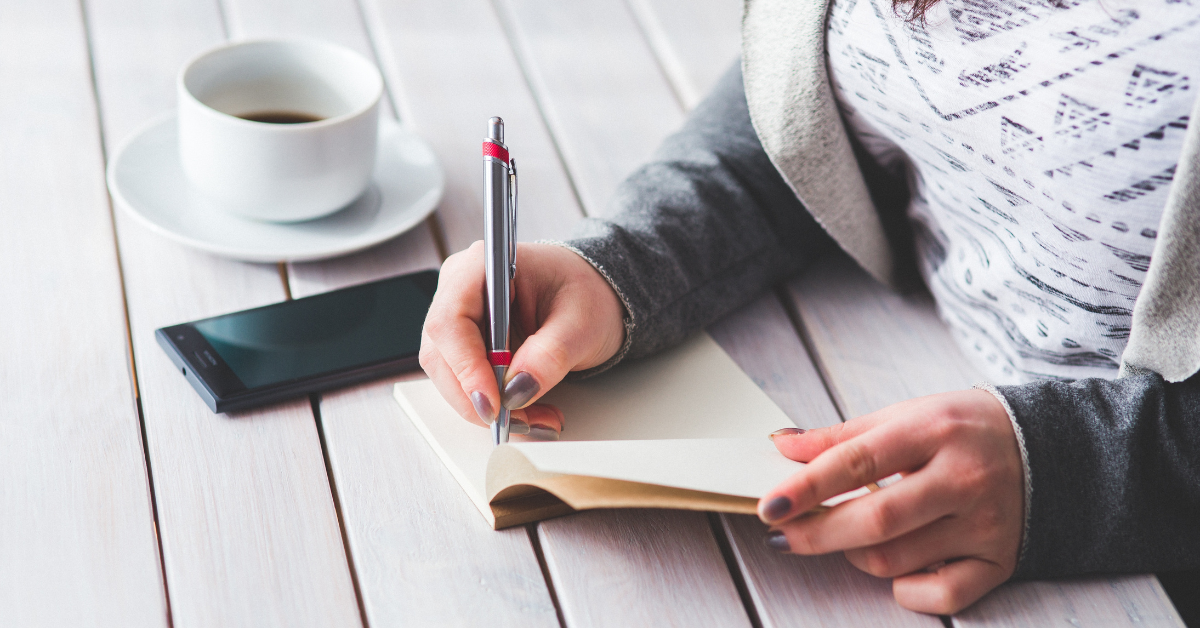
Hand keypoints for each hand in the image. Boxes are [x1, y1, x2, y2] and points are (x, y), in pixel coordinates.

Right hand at [419, 242, 625, 435]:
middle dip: (479, 398)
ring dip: (489, 408)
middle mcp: (460, 290)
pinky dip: (495, 405)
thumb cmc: (585, 292)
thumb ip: (550, 355)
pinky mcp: (467, 345)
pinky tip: (526, 412)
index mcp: (482, 266)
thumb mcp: (581, 323)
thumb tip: (517, 390)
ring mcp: (460, 319)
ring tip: (535, 420)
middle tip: (522, 421)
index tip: (493, 403)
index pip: (451, 321)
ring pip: (450, 377)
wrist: (592, 296)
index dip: (466, 367)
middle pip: (442, 355)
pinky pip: (465, 383)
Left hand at [758, 389, 1023, 613]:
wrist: (1053, 447)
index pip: (857, 461)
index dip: (806, 487)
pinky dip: (905, 589)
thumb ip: (842, 435)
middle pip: (875, 520)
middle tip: (782, 535)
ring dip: (854, 555)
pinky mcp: (1000, 561)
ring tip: (846, 536)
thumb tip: (783, 447)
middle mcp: (963, 478)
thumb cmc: (965, 429)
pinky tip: (895, 569)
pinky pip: (941, 594)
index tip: (770, 505)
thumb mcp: (906, 414)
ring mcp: (985, 524)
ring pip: (897, 560)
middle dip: (817, 533)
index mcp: (934, 430)